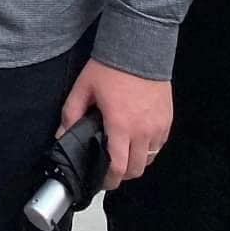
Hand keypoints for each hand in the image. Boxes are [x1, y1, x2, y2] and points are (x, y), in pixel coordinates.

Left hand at [59, 58, 172, 188]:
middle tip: (110, 168)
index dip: (110, 180)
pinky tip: (136, 138)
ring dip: (136, 161)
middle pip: (136, 169)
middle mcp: (143, 131)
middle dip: (122, 174)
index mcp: (120, 125)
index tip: (102, 181)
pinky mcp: (168, 120)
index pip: (118, 166)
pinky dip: (148, 148)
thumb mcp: (84, 88)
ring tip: (122, 152)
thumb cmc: (111, 68)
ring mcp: (159, 127)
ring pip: (149, 159)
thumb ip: (71, 114)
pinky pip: (159, 144)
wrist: (140, 49)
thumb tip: (61, 135)